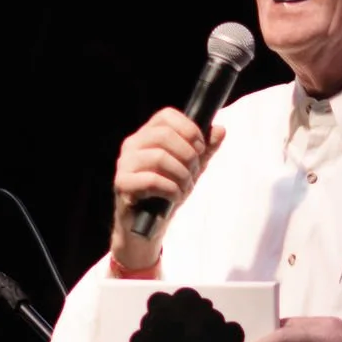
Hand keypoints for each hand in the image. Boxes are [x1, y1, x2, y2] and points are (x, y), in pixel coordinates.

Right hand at [109, 108, 226, 271]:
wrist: (147, 225)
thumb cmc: (166, 193)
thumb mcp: (191, 169)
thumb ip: (205, 150)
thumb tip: (220, 130)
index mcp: (147, 135)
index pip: (166, 115)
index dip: (189, 129)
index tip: (200, 148)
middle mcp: (132, 145)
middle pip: (164, 134)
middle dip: (188, 155)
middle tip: (194, 172)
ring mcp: (124, 164)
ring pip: (159, 156)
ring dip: (181, 174)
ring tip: (185, 188)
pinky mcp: (122, 184)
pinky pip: (151, 179)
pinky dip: (170, 189)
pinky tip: (174, 196)